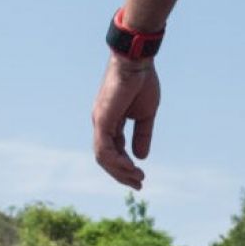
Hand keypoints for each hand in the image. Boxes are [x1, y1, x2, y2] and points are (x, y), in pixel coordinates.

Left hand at [92, 55, 160, 188]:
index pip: (113, 151)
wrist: (137, 62)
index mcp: (110, 122)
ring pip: (103, 157)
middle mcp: (101, 123)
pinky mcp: (102, 119)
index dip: (125, 167)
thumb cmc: (141, 82)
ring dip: (120, 171)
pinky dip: (116, 161)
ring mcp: (99, 121)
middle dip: (121, 174)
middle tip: (139, 184)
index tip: (140, 178)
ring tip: (137, 177)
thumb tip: (141, 157)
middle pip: (106, 158)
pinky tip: (130, 167)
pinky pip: (104, 148)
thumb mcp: (145, 115)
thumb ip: (142, 135)